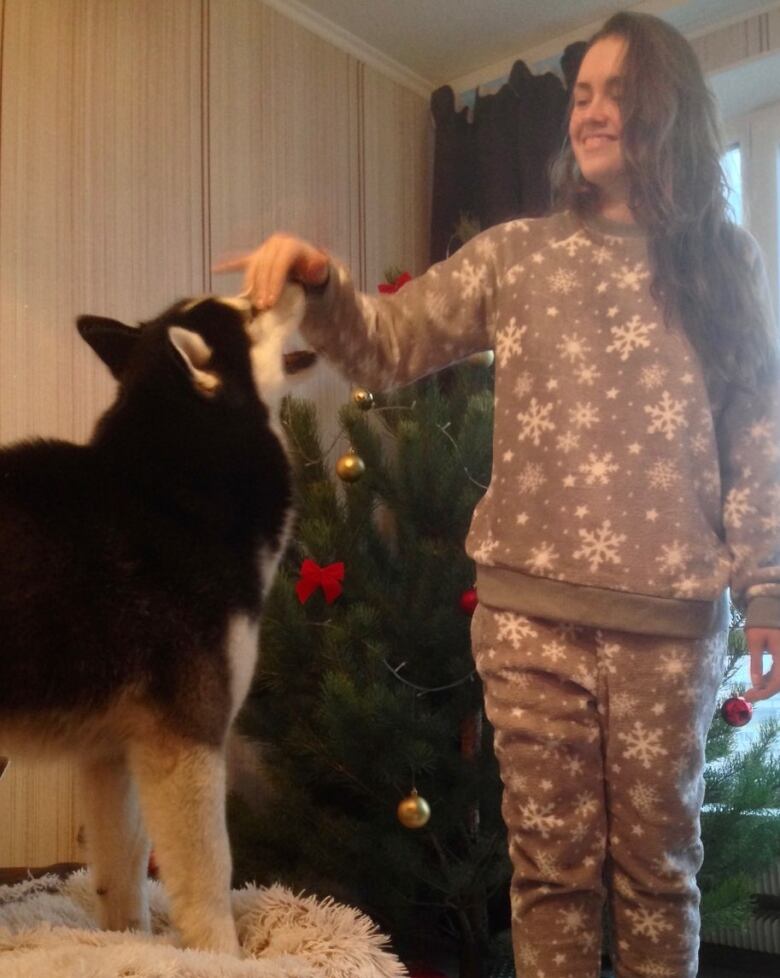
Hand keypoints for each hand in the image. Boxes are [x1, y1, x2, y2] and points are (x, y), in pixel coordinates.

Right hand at [213, 233, 328, 309]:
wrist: (309, 265)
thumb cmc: (314, 270)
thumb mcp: (320, 269)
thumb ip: (318, 267)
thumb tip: (316, 265)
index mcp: (289, 245)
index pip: (279, 265)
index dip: (274, 284)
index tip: (271, 302)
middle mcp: (275, 244)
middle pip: (263, 268)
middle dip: (261, 289)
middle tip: (261, 308)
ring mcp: (263, 250)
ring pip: (252, 268)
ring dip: (250, 287)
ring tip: (251, 304)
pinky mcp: (255, 256)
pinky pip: (240, 261)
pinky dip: (228, 265)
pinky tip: (216, 269)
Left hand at [744, 626, 779, 701]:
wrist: (768, 610)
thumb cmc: (760, 624)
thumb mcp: (754, 642)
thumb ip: (756, 663)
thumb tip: (756, 684)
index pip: (778, 680)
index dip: (766, 692)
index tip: (751, 697)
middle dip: (764, 691)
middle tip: (748, 696)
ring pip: (779, 679)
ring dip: (766, 686)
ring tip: (750, 691)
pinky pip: (779, 672)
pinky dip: (769, 678)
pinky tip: (758, 682)